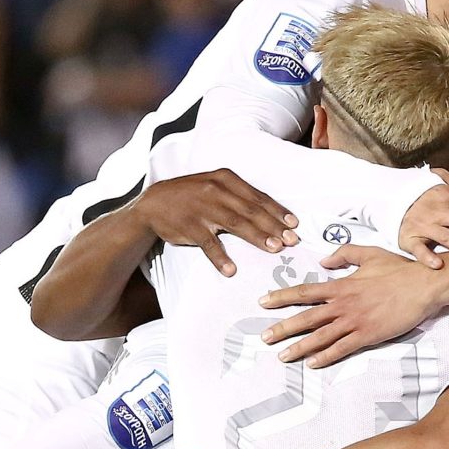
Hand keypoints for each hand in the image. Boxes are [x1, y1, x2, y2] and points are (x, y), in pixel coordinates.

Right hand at [137, 169, 298, 276]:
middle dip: (273, 226)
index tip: (294, 224)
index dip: (277, 211)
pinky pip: (208, 243)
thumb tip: (270, 214)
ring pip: (234, 223)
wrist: (154, 203)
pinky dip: (219, 257)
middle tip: (290, 240)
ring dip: (256, 237)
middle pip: (250, 210)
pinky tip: (231, 269)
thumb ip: (240, 196)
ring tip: (273, 249)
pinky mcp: (189, 226)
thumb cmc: (192, 196)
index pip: (257, 197)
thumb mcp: (215, 185)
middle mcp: (216, 190)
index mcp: (226, 179)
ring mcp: (202, 208)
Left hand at [258, 245, 442, 366]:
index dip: (281, 296)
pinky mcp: (369, 334)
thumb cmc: (399, 268)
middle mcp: (344, 304)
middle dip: (282, 328)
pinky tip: (313, 363)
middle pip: (306, 317)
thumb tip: (324, 259)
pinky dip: (326, 356)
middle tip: (264, 337)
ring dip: (299, 347)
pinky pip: (343, 348)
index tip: (263, 301)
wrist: (424, 284)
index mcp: (342, 285)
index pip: (304, 291)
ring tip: (282, 356)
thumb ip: (344, 254)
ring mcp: (355, 321)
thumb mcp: (369, 254)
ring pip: (320, 336)